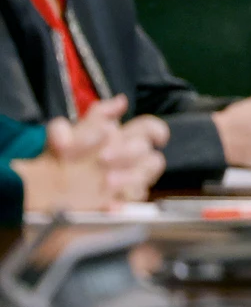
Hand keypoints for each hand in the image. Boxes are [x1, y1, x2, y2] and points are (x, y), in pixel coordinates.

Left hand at [14, 96, 167, 211]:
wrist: (38, 191)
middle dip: (127, 153)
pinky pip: (131, 203)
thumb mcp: (73, 131)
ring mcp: (124, 182)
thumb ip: (96, 115)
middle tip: (104, 158)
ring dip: (129, 178)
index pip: (148, 129)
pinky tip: (109, 205)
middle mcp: (126, 159)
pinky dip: (120, 203)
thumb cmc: (59, 159)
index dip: (156, 131)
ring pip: (144, 177)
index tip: (155, 137)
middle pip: (145, 152)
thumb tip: (122, 101)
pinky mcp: (118, 204)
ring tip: (107, 183)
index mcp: (120, 138)